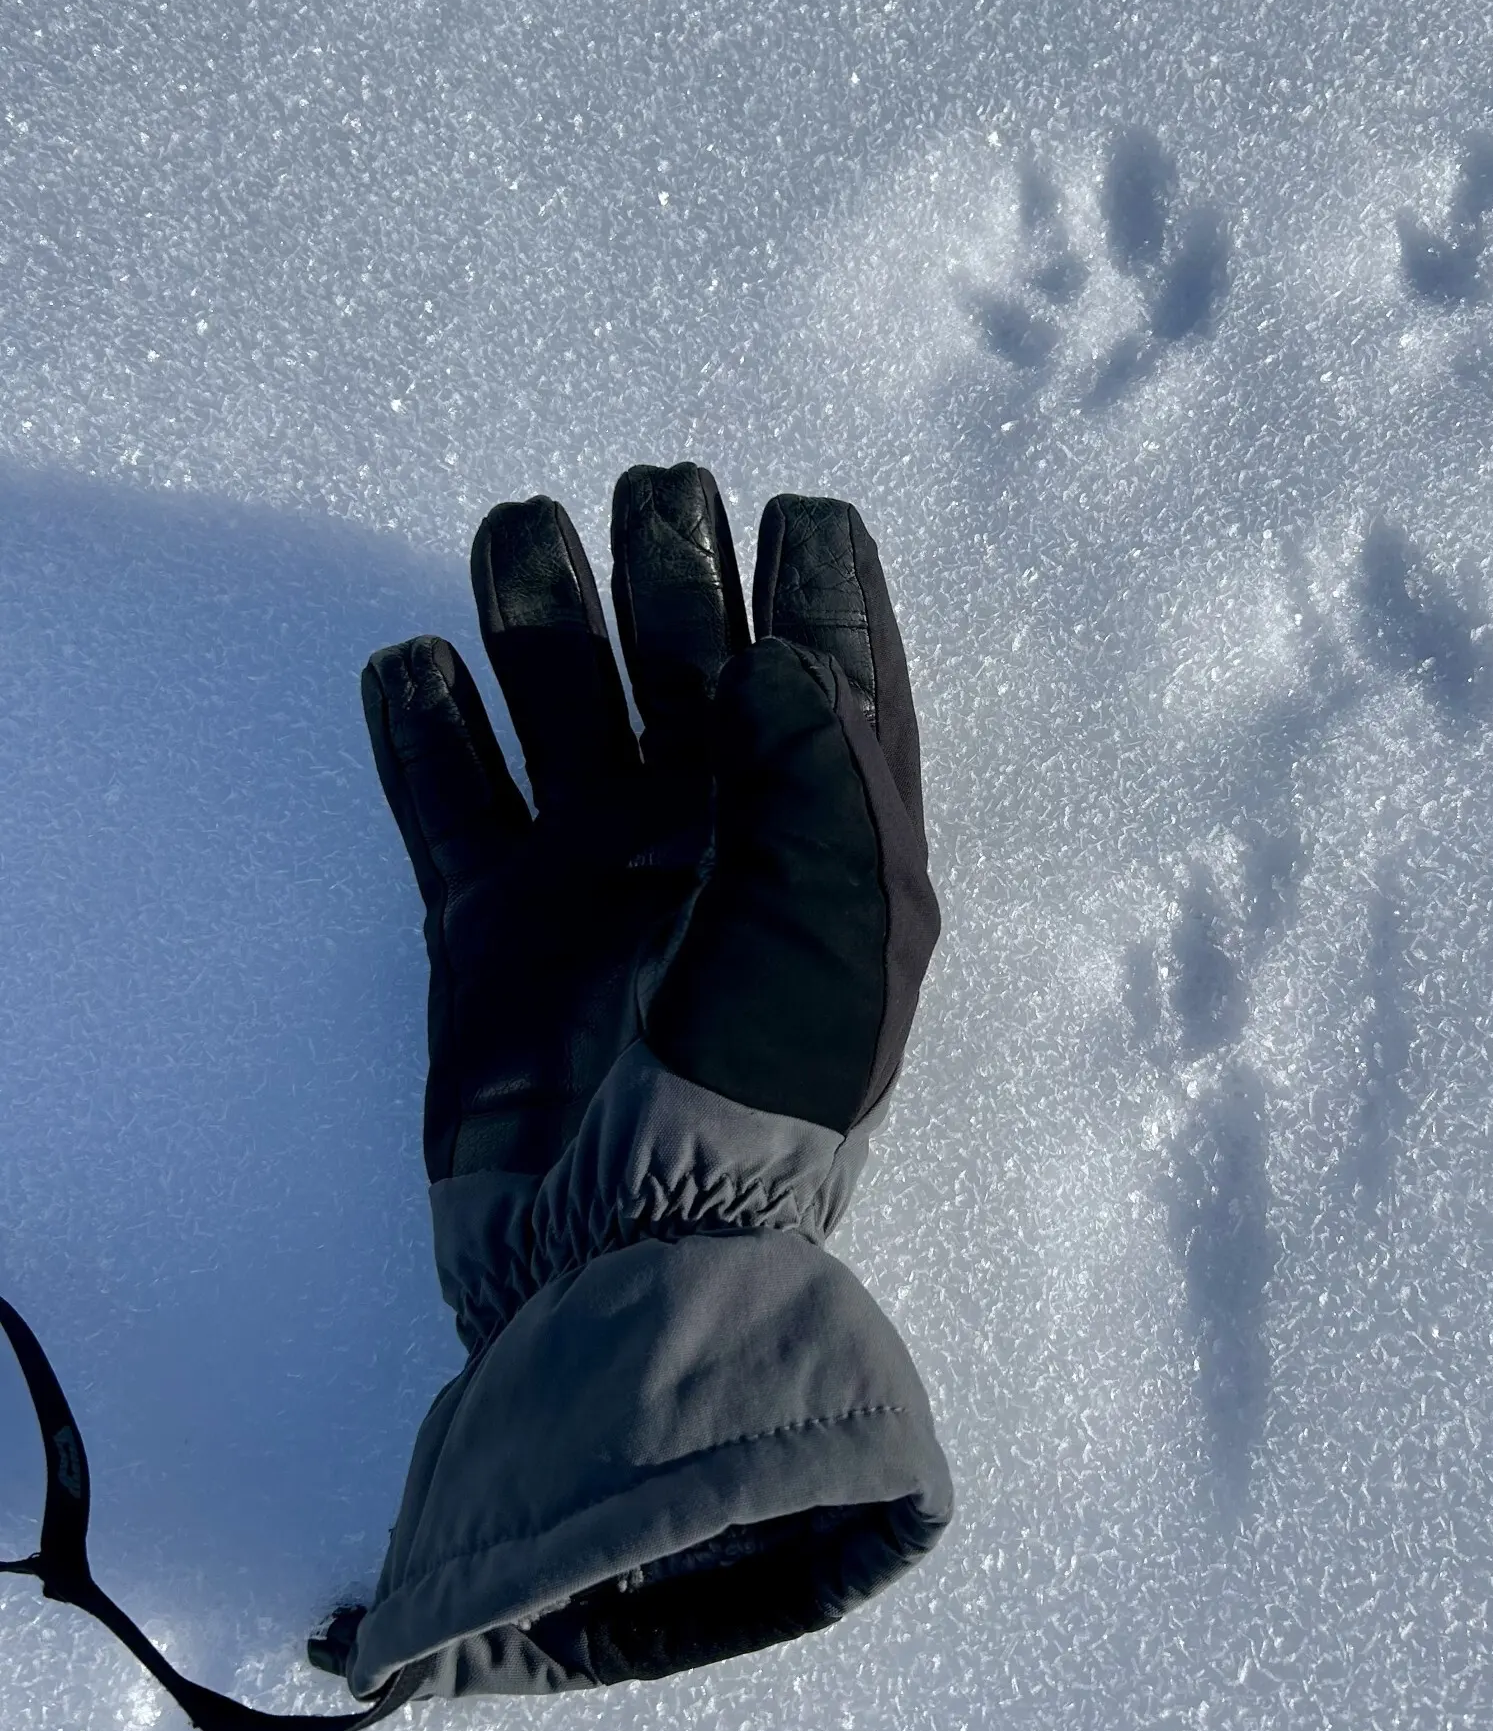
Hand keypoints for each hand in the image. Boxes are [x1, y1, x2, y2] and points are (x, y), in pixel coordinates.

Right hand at [361, 467, 936, 1184]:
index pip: (836, 685)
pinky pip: (448, 798)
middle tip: (653, 495)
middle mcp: (712, 836)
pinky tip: (418, 667)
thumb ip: (812, 761)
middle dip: (671, 570)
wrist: (629, 1235)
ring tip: (518, 532)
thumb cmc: (764, 1070)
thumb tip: (776, 650)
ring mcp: (593, 875)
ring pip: (560, 702)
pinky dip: (425, 730)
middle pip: (687, 665)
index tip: (798, 512)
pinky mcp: (487, 925)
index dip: (823, 594)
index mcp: (824, 838)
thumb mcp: (833, 911)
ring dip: (541, 611)